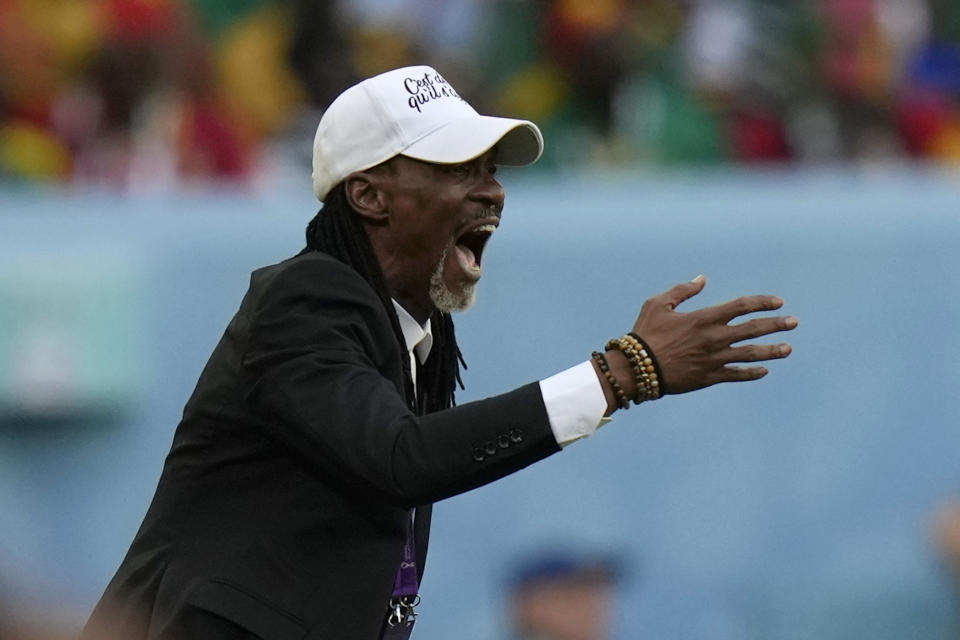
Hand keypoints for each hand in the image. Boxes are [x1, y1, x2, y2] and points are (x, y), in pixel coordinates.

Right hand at [631, 275, 796, 394]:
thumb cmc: (645, 333)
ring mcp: (714, 359)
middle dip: (776, 324)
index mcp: (704, 318)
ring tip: (788, 348)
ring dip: (772, 350)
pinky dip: (752, 373)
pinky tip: (764, 370)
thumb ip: (682, 291)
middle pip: (753, 329)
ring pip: (751, 353)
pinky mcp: (709, 377)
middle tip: (793, 322)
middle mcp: (714, 338)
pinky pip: (737, 374)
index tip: (778, 302)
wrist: (636, 369)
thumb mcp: (658, 304)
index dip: (761, 302)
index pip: (741, 306)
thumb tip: (702, 279)